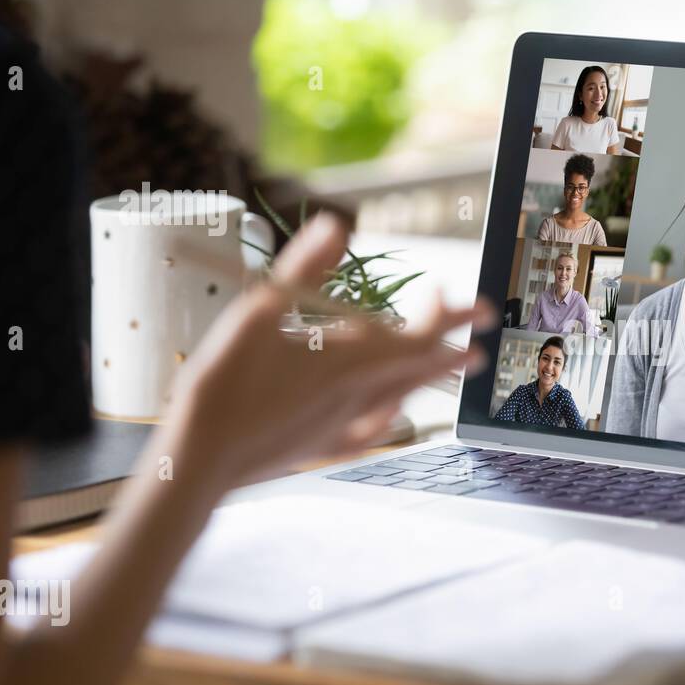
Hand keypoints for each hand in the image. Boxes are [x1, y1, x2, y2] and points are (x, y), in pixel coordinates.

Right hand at [166, 215, 496, 489]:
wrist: (201, 459)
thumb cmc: (225, 384)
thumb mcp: (258, 311)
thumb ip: (304, 267)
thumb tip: (338, 225)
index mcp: (348, 359)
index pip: (417, 332)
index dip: (452, 317)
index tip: (483, 307)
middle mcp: (357, 394)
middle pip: (418, 364)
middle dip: (449, 340)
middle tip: (477, 327)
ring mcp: (343, 425)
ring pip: (402, 395)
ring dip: (430, 373)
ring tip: (453, 362)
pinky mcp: (325, 446)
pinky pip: (373, 428)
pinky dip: (392, 413)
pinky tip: (395, 412)